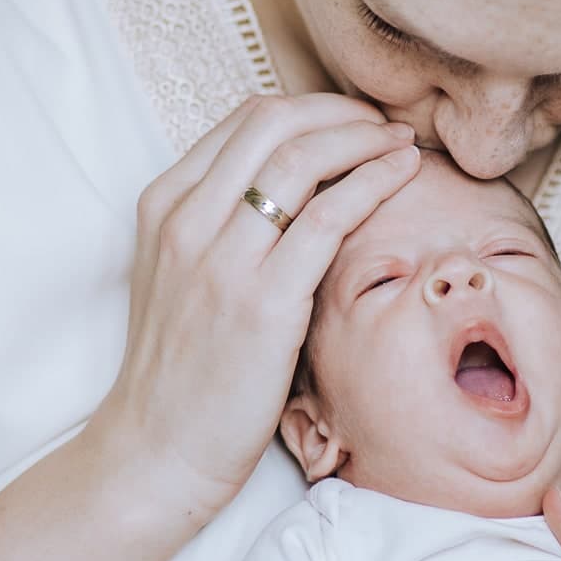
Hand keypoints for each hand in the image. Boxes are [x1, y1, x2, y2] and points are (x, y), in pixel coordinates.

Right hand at [89, 95, 420, 520]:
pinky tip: (403, 176)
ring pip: (303, 159)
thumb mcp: (185, 280)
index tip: (354, 121)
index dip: (311, 109)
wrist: (156, 452)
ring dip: (365, 139)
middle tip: (385, 126)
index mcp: (164, 206)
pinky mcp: (262, 301)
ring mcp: (221, 258)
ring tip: (402, 145)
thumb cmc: (184, 374)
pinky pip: (329, 217)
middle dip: (342, 112)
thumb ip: (223, 228)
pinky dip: (375, 182)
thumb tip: (294, 193)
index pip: (245, 122)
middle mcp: (187, 220)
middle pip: (275, 123)